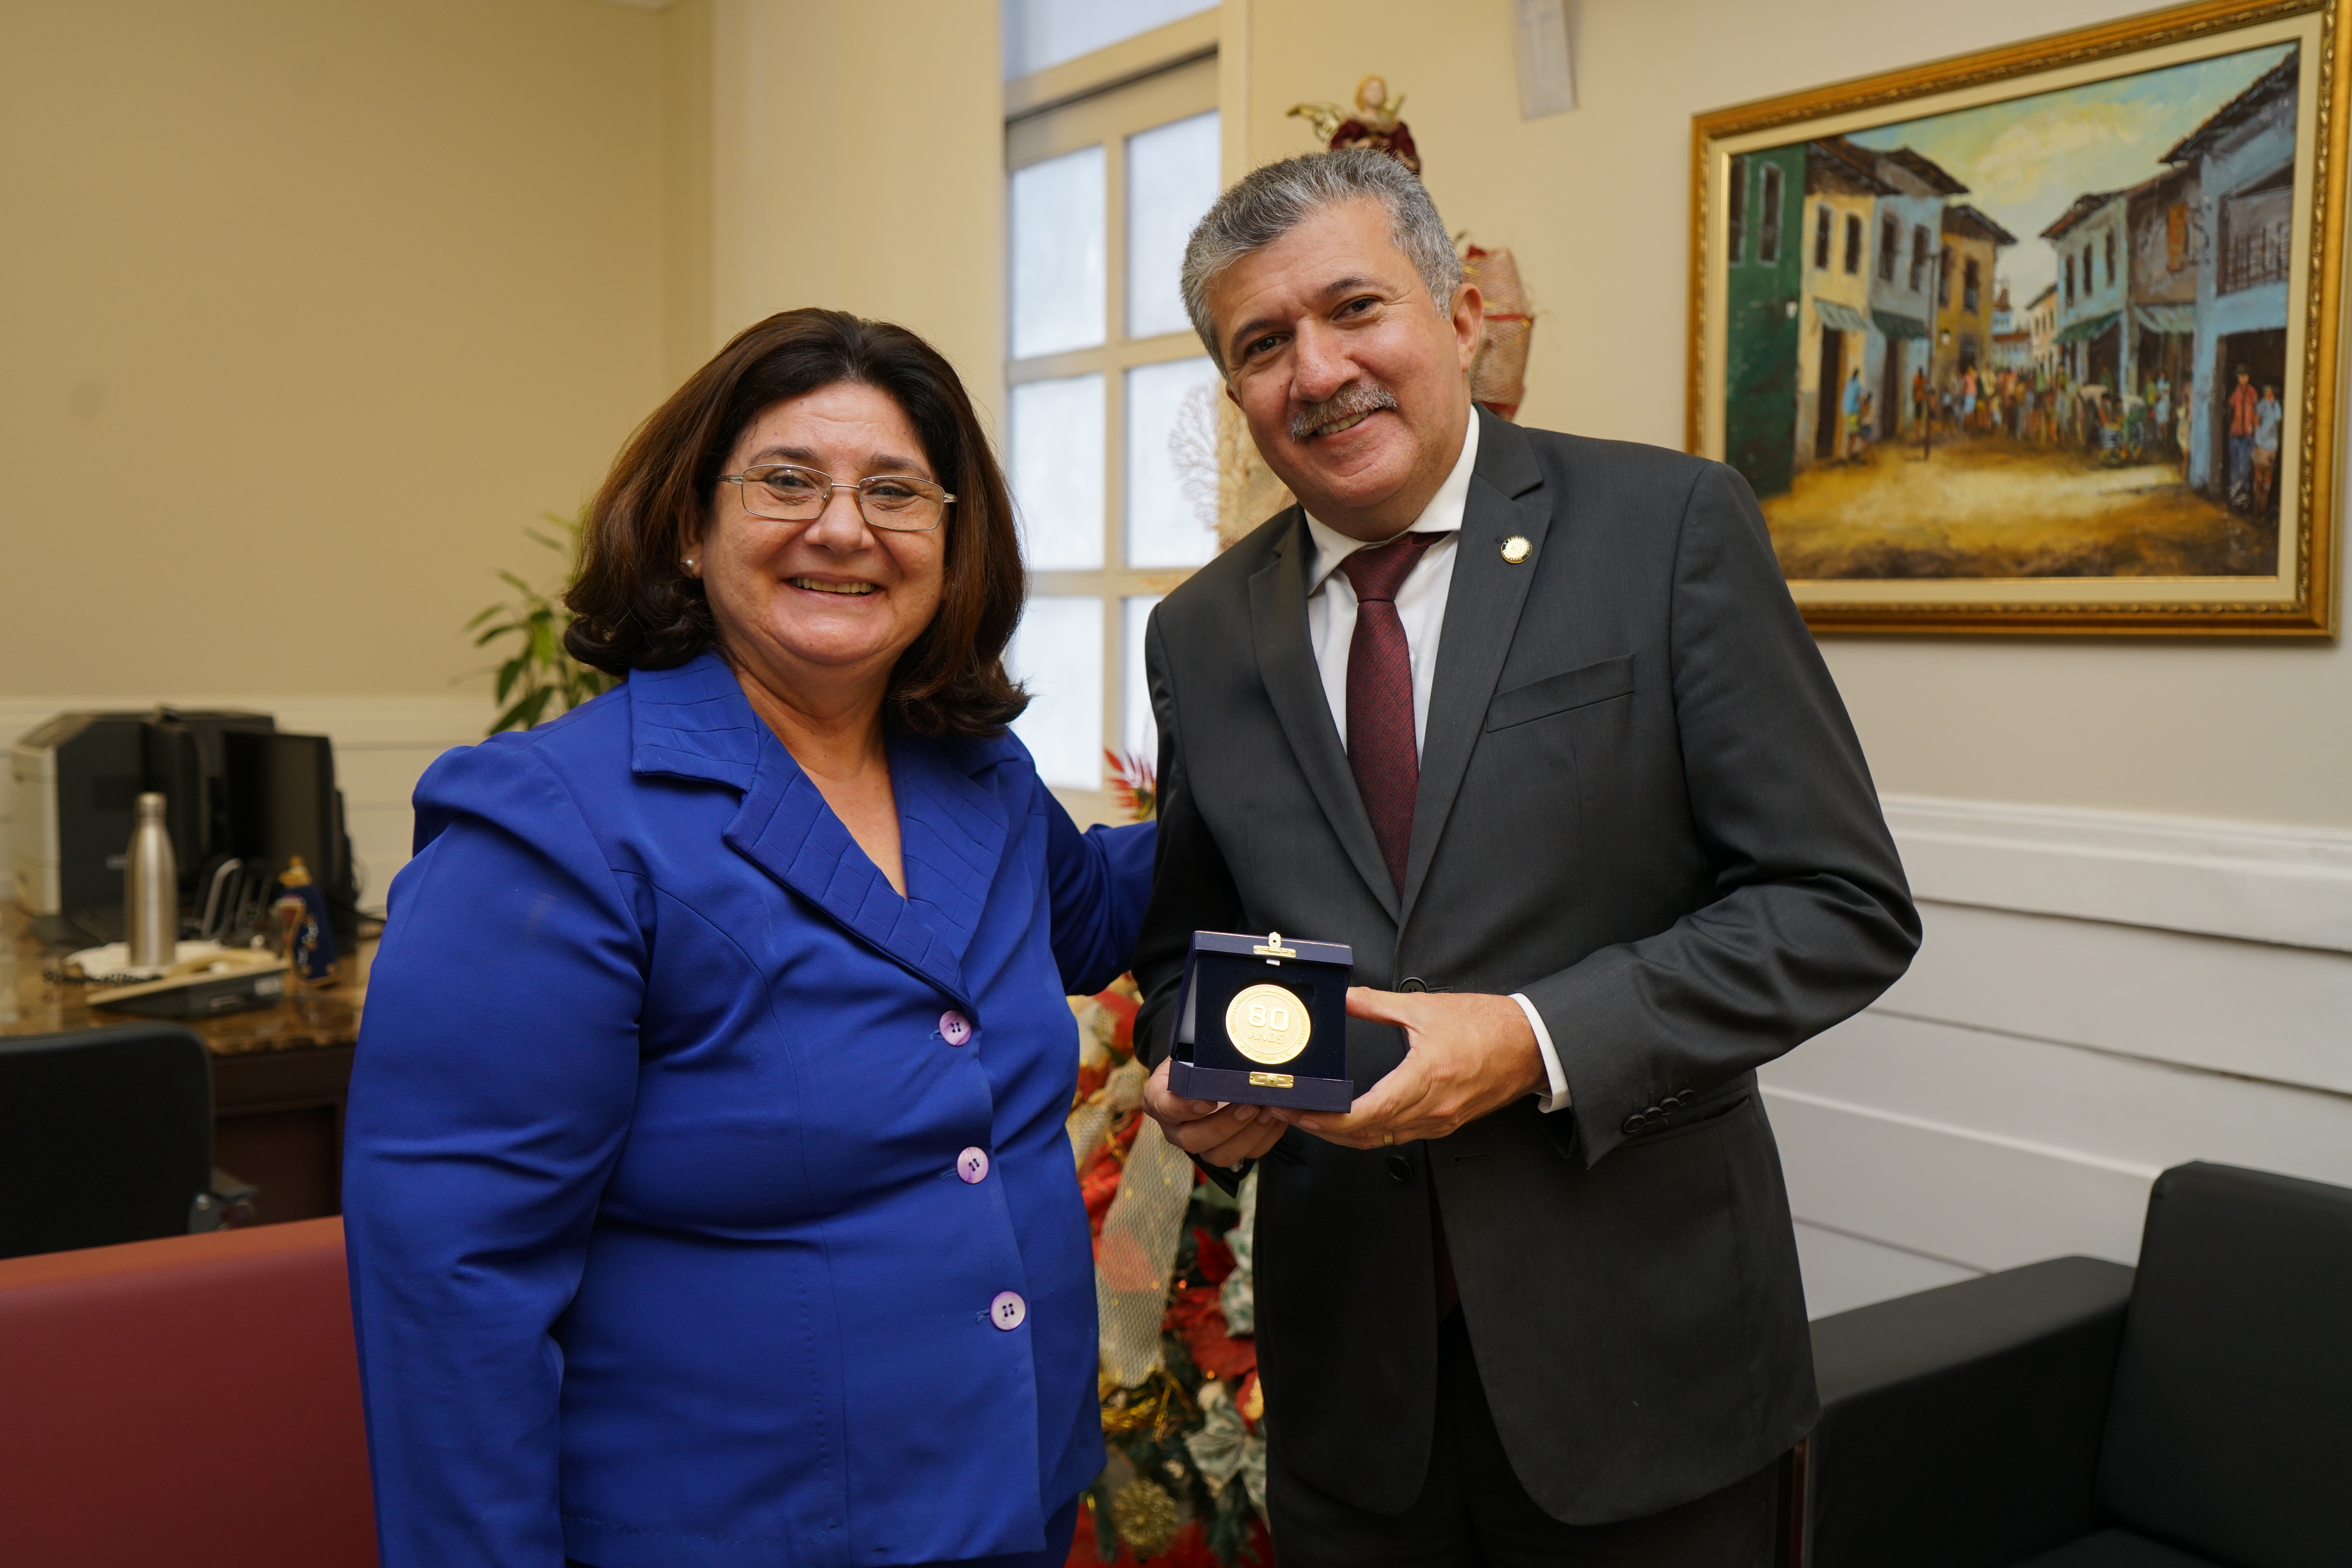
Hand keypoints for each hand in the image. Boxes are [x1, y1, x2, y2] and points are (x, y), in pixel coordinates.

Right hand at [1140, 1057, 1289, 1169]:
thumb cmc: (1197, 1057)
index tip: (1208, 1102)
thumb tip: (1232, 1047)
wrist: (1203, 1069)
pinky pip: (1244, 1156)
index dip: (1185, 1108)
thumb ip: (1202, 1053)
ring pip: (1218, 1155)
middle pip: (1192, 1140)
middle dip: (1225, 1125)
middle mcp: (1174, 1127)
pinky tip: (1277, 1117)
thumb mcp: (1191, 1049)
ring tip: (1268, 1111)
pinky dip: (1265, 1138)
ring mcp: (1198, 1142)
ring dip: (1248, 1135)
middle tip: (1249, 1105)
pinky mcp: (1224, 1149)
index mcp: (1158, 1098)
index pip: (1164, 1108)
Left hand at [1291, 988, 1544, 1149]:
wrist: (1532, 1044)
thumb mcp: (1425, 1007)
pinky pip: (1402, 1137)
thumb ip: (1378, 1003)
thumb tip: (1347, 997)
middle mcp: (1433, 1107)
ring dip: (1346, 1136)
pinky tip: (1356, 1122)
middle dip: (1326, 1130)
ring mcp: (1441, 1120)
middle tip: (1295, 1115)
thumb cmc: (1489, 1026)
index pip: (1368, 1113)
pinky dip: (1372, 1134)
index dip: (1331, 1120)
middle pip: (1368, 1134)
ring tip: (1317, 1120)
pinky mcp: (1448, 1123)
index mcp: (1426, 1077)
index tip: (1304, 1112)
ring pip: (1383, 1141)